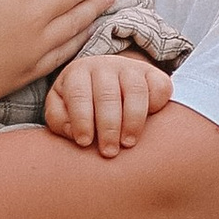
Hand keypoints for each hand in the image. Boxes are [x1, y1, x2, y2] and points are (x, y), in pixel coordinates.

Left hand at [46, 52, 175, 155]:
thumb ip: (59, 120)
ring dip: (132, 121)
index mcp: (77, 72)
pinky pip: (160, 88)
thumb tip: (74, 133)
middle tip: (109, 152)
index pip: (78, 95)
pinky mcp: (153, 74)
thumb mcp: (61, 108)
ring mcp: (131, 68)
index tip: (84, 143)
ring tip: (127, 143)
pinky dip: (156, 106)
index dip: (81, 120)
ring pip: (136, 91)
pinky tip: (149, 123)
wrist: (108, 81)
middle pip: (108, 96)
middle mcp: (104, 66)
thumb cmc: (81, 104)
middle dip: (108, 127)